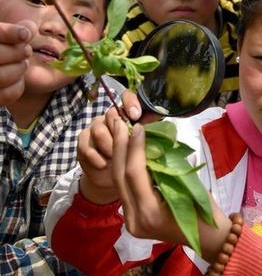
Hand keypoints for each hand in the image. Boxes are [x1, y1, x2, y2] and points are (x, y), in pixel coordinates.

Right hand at [0, 21, 35, 104]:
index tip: (25, 34)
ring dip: (19, 69)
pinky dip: (17, 87)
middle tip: (26, 50)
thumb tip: (30, 27)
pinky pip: (4, 96)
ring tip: (23, 64)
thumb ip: (9, 32)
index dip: (10, 33)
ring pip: (1, 76)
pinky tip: (18, 79)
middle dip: (17, 52)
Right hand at [78, 90, 140, 204]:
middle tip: (127, 147)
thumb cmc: (132, 159)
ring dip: (109, 147)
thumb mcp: (144, 145)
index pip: (127, 96)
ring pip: (99, 130)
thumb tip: (163, 120)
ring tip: (115, 159)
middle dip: (119, 133)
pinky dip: (96, 158)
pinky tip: (104, 165)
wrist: (112, 179)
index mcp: (127, 114)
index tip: (136, 115)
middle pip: (111, 114)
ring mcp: (94, 128)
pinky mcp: (83, 142)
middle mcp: (110, 117)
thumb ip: (150, 130)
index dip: (130, 102)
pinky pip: (86, 145)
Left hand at [111, 121, 233, 254]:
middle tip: (119, 123)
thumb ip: (166, 169)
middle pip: (120, 177)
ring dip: (119, 156)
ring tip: (119, 133)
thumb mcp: (189, 186)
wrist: (209, 239)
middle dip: (120, 147)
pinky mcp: (131, 220)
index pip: (134, 173)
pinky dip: (125, 169)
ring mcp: (131, 222)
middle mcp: (135, 220)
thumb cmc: (206, 211)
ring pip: (118, 183)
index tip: (137, 126)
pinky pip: (124, 190)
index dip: (134, 147)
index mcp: (150, 212)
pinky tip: (126, 152)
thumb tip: (152, 144)